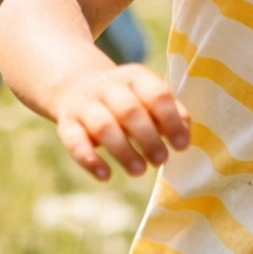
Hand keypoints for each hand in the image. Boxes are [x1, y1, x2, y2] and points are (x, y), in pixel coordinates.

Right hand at [53, 61, 190, 181]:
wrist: (74, 84)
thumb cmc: (124, 98)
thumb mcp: (146, 96)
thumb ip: (169, 112)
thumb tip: (186, 134)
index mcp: (134, 77)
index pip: (156, 94)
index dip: (171, 120)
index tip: (181, 146)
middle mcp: (107, 86)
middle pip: (128, 110)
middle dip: (147, 137)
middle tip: (161, 160)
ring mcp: (84, 104)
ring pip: (102, 125)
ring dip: (123, 151)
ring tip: (139, 171)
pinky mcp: (66, 123)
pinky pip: (74, 141)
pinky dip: (89, 160)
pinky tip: (105, 176)